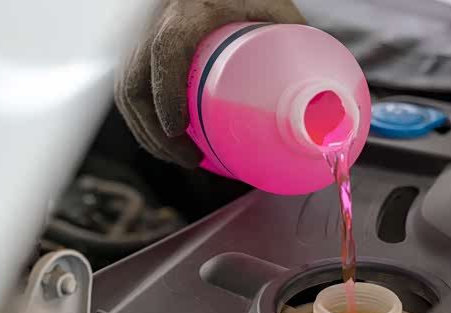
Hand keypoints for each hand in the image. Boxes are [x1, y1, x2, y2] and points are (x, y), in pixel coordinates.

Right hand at [114, 0, 304, 167]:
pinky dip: (144, 119)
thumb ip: (293, 39)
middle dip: (155, 132)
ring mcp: (144, 36)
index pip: (166, 48)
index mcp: (191, 10)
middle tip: (190, 159)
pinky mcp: (142, 49)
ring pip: (127, 91)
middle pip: (134, 82)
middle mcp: (158, 22)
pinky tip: (169, 140)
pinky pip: (130, 87)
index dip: (165, 91)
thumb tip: (323, 96)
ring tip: (183, 157)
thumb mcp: (274, 5)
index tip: (178, 128)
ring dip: (147, 133)